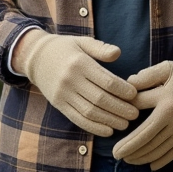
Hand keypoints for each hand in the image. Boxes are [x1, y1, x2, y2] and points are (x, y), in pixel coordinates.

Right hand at [15, 31, 138, 136]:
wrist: (36, 57)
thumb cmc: (65, 48)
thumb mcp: (82, 41)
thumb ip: (101, 48)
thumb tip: (118, 53)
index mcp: (80, 63)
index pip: (107, 81)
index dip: (123, 90)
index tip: (135, 95)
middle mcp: (71, 80)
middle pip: (100, 99)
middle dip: (120, 109)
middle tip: (136, 113)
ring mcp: (63, 94)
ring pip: (90, 112)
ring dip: (110, 120)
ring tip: (126, 123)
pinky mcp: (58, 105)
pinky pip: (78, 119)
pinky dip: (94, 127)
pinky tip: (108, 130)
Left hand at [112, 59, 172, 169]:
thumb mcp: (166, 68)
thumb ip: (146, 76)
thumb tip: (127, 85)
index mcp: (166, 99)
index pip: (138, 108)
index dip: (125, 113)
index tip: (114, 119)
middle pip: (146, 137)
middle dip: (129, 148)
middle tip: (115, 154)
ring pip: (157, 149)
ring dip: (140, 156)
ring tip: (127, 159)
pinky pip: (172, 153)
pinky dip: (160, 161)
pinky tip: (149, 165)